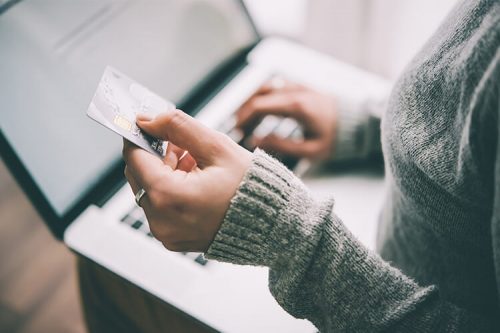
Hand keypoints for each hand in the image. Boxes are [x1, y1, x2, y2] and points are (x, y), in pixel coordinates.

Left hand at [122, 109, 252, 251]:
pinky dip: (171, 190)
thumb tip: (148, 120)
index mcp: (168, 197)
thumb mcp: (216, 147)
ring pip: (149, 190)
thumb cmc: (251, 188)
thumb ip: (178, 126)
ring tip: (197, 164)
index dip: (139, 135)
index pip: (134, 157)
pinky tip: (196, 181)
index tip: (148, 124)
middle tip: (183, 144)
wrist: (272, 224)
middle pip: (139, 174)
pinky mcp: (173, 238)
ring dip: (165, 171)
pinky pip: (160, 207)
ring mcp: (166, 233)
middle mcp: (160, 221)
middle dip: (157, 154)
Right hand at [237, 80, 337, 159]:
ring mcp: (297, 86)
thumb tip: (255, 140)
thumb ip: (281, 145)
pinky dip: (262, 97)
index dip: (243, 118)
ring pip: (265, 87)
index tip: (236, 132)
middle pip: (258, 95)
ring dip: (251, 102)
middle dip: (244, 112)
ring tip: (244, 120)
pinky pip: (275, 86)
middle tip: (237, 129)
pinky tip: (259, 111)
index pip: (259, 106)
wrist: (357, 123)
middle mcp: (294, 91)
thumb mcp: (310, 150)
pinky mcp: (300, 87)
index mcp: (296, 106)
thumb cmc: (335, 139)